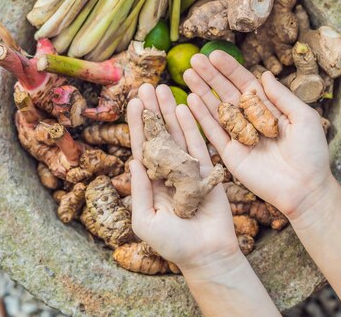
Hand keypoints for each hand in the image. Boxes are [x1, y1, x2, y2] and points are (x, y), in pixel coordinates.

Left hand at [127, 84, 240, 272]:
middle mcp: (168, 172)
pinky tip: (186, 107)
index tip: (132, 102)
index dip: (136, 125)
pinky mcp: (208, 172)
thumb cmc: (173, 245)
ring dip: (170, 111)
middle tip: (146, 85)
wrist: (207, 255)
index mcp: (151, 183)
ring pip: (178, 134)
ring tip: (164, 88)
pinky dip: (193, 126)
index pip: (141, 148)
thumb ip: (140, 191)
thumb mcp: (146, 221)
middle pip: (159, 134)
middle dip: (152, 111)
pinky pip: (200, 144)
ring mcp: (188, 170)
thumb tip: (133, 161)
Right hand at [184, 51, 334, 219]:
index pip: (245, 83)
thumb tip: (263, 75)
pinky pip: (214, 133)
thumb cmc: (311, 153)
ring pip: (217, 110)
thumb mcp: (303, 117)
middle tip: (195, 60)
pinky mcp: (231, 154)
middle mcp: (251, 120)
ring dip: (202, 92)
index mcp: (269, 109)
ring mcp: (239, 136)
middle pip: (227, 93)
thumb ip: (281, 96)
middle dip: (211, 76)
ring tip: (188, 74)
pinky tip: (191, 100)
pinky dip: (202, 117)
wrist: (305, 188)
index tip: (214, 54)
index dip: (230, 69)